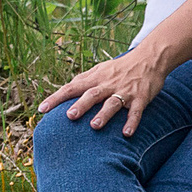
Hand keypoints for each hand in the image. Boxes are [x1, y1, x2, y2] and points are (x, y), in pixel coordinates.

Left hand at [39, 45, 166, 134]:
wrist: (149, 58)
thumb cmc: (120, 68)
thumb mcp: (99, 69)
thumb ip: (83, 79)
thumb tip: (65, 89)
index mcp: (95, 78)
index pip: (71, 88)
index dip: (56, 98)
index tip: (42, 109)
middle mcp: (108, 84)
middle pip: (91, 94)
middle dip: (81, 105)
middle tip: (69, 116)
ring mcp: (124, 91)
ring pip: (112, 102)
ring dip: (104, 114)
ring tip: (95, 126)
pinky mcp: (140, 97)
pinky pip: (136, 111)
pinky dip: (132, 121)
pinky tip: (126, 133)